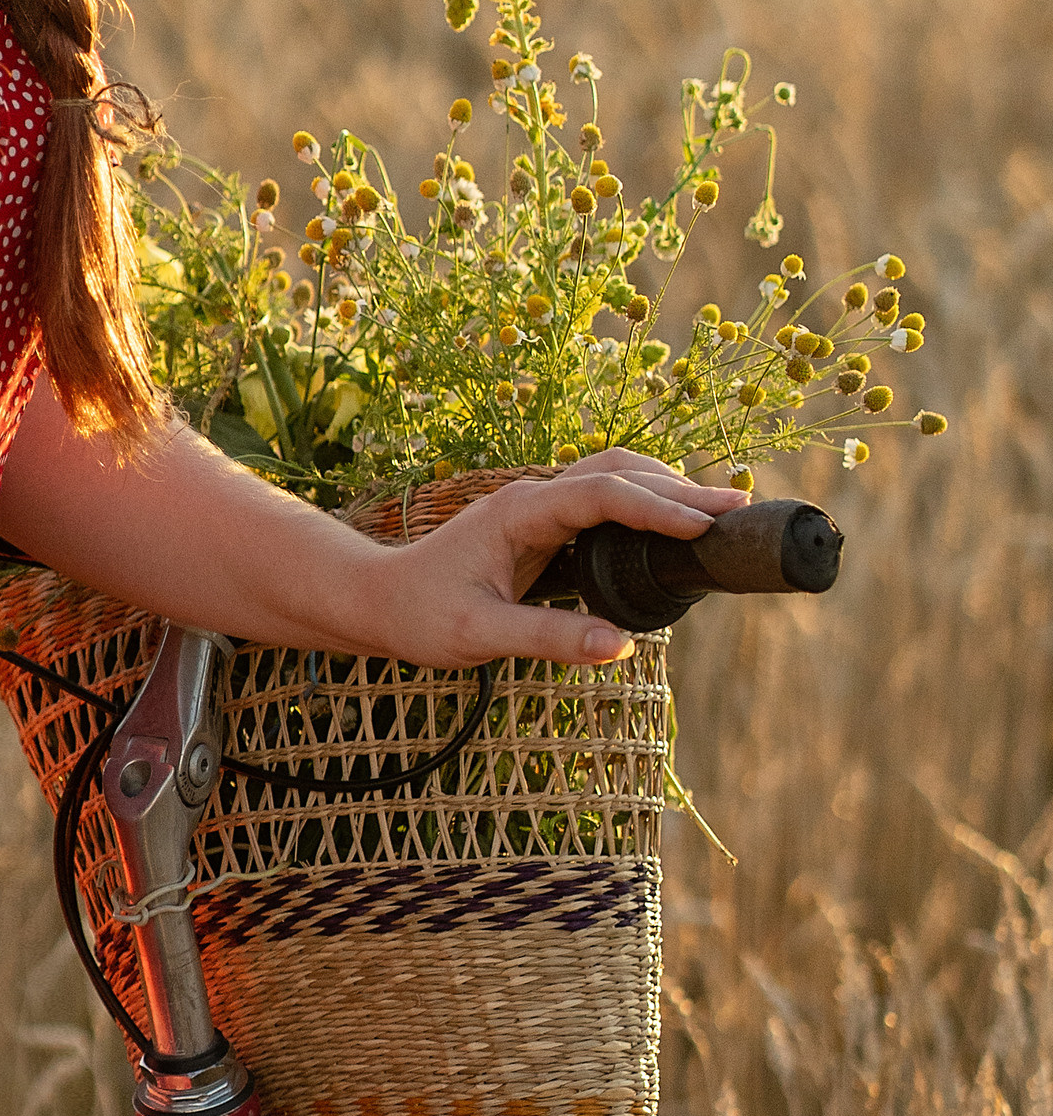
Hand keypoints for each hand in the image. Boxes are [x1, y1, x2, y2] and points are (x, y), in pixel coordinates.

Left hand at [362, 450, 748, 671]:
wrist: (378, 601)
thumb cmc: (420, 615)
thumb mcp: (479, 635)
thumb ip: (547, 638)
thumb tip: (620, 644)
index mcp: (519, 511)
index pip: (603, 494)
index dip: (657, 508)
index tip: (704, 528)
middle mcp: (533, 498)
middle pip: (619, 471)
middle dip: (679, 488)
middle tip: (738, 509)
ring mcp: (539, 509)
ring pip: (614, 478)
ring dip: (666, 488)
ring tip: (721, 512)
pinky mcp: (545, 527)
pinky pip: (605, 503)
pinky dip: (646, 505)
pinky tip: (675, 528)